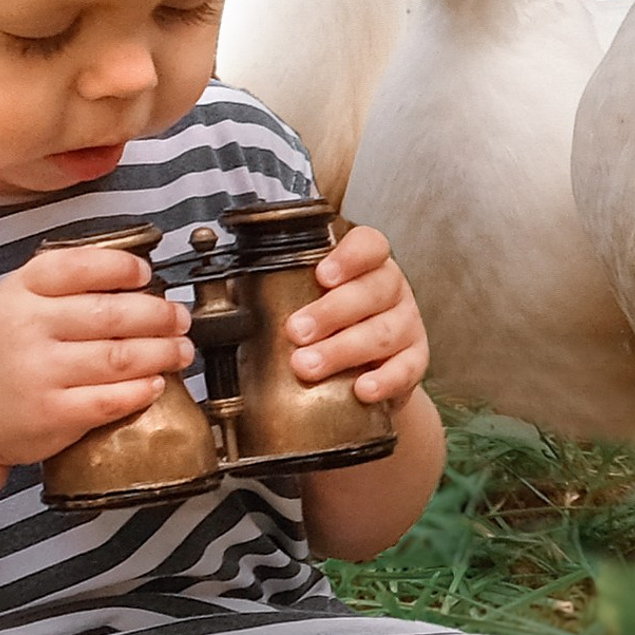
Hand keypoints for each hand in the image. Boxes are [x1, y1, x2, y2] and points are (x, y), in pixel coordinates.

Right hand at [0, 245, 192, 470]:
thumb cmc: (1, 351)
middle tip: (180, 318)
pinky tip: (157, 382)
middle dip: (160, 314)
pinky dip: (143, 390)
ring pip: (120, 357)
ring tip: (181, 349)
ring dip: (163, 352)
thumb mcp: (16, 301)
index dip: (122, 268)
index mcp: (20, 291)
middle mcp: (27, 328)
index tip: (147, 275)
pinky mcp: (52, 413)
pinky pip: (112, 399)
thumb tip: (138, 277)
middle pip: (112, 313)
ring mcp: (39, 372)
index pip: (80, 266)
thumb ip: (66, 283)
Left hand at [283, 225, 428, 407]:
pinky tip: (362, 388)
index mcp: (365, 266)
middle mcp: (391, 290)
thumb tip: (220, 301)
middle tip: (296, 331)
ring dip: (343, 349)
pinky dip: (385, 380)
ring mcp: (406, 325)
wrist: (362, 377)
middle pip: (373, 291)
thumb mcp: (305, 302)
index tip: (321, 274)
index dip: (349, 257)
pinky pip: (406, 369)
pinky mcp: (415, 361)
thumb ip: (272, 294)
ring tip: (308, 366)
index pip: (370, 246)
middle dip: (332, 311)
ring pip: (383, 331)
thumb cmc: (326, 331)